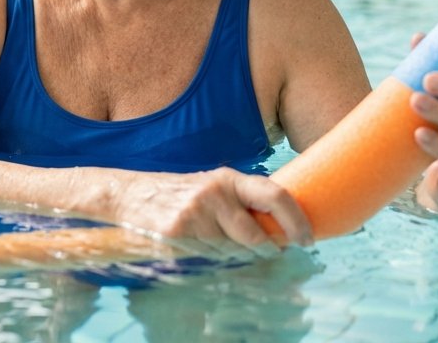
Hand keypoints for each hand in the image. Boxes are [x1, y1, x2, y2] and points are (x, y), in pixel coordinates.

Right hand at [114, 167, 311, 253]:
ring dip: (232, 255)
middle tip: (271, 253)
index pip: (274, 195)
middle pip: (255, 236)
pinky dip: (207, 259)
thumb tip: (282, 229)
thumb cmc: (179, 194)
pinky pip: (206, 258)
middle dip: (266, 249)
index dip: (296, 220)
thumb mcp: (212, 188)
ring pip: (231, 252)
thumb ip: (242, 202)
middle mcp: (213, 193)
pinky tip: (195, 246)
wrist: (129, 195)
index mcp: (227, 179)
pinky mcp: (177, 234)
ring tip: (215, 241)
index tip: (308, 239)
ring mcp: (194, 214)